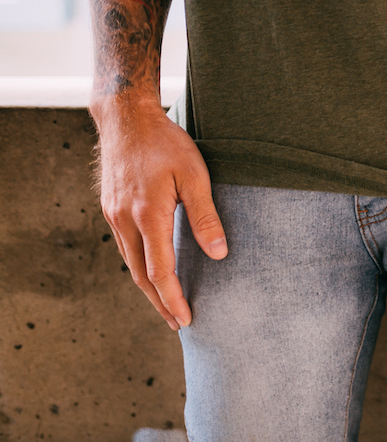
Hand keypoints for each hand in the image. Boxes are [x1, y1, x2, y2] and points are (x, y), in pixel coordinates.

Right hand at [92, 95, 226, 329]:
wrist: (126, 118)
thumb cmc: (167, 143)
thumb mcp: (196, 175)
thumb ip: (205, 216)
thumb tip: (219, 254)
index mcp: (148, 216)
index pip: (160, 272)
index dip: (173, 299)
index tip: (186, 319)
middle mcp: (125, 220)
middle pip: (141, 275)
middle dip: (160, 302)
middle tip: (178, 323)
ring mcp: (114, 215)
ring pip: (131, 263)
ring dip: (149, 287)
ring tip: (167, 304)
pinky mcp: (111, 208)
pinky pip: (125, 246)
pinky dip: (139, 265)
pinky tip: (152, 270)